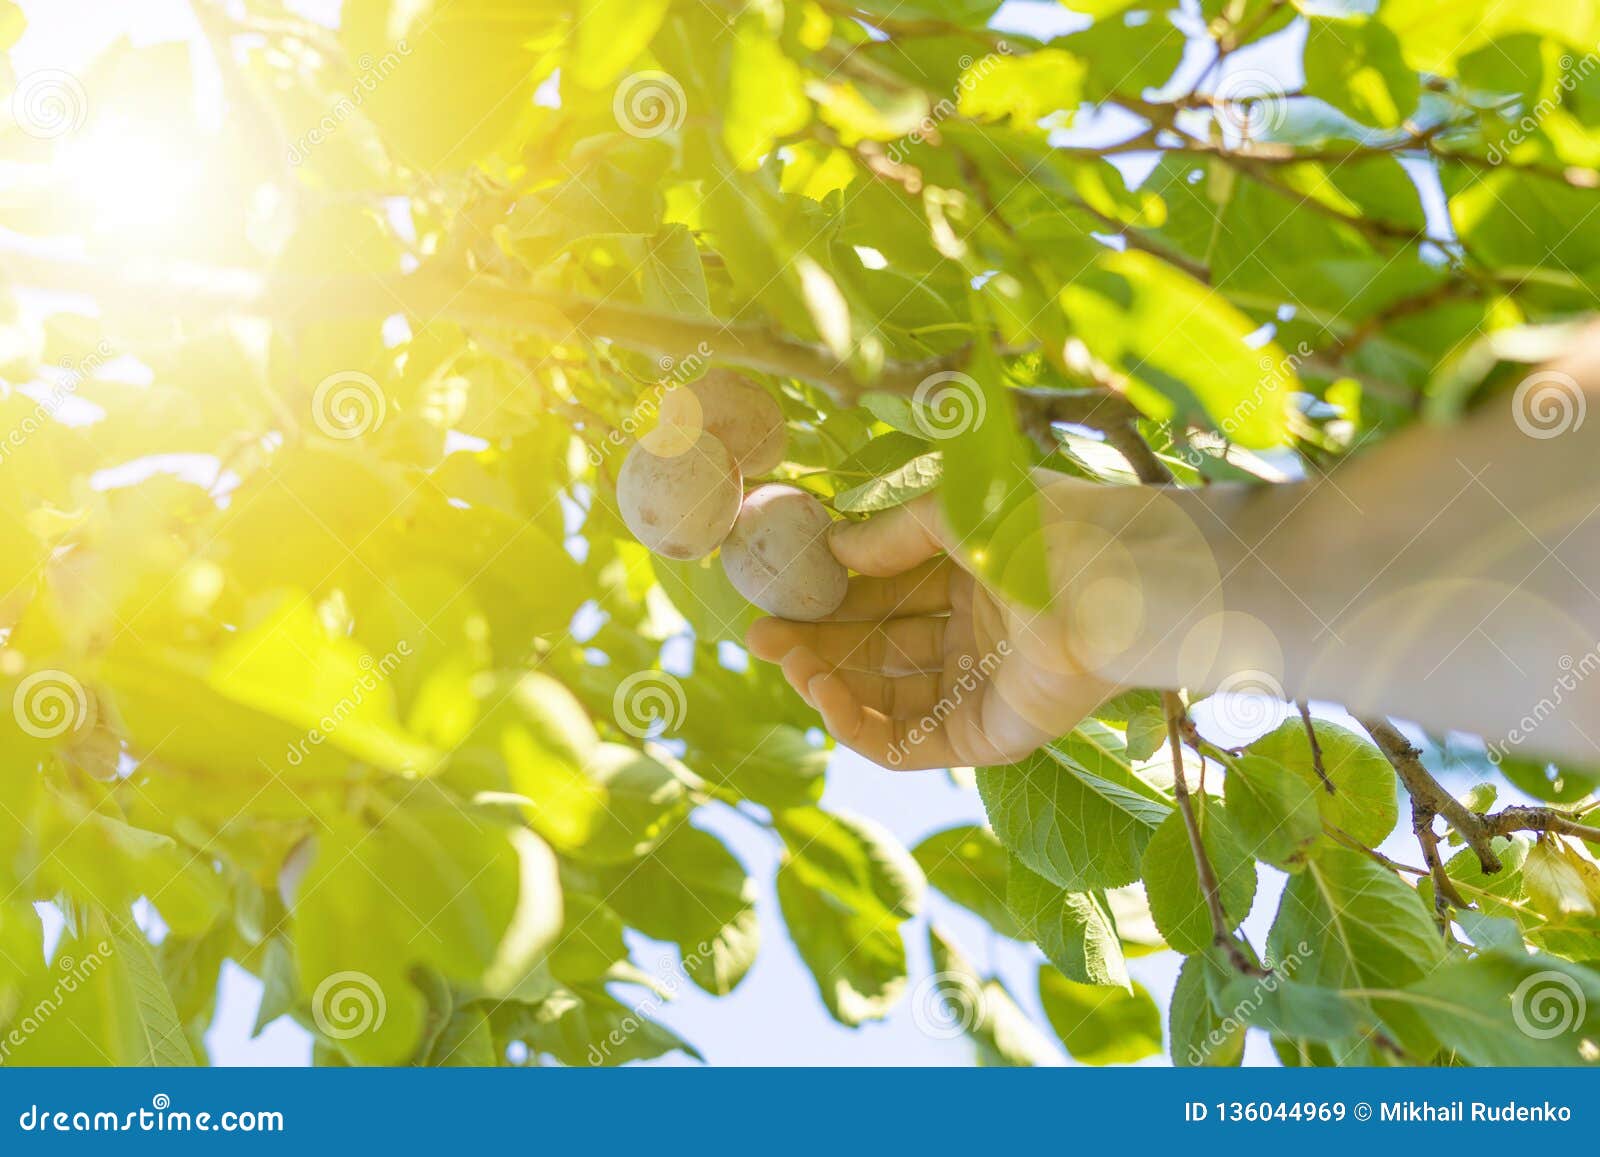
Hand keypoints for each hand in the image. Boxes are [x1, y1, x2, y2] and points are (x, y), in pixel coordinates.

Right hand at [745, 481, 1227, 769]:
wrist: (1109, 582)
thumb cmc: (1042, 529)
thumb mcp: (948, 515)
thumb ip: (887, 538)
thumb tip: (830, 551)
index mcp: (970, 581)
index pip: (883, 598)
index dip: (828, 601)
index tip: (776, 596)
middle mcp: (973, 636)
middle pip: (876, 651)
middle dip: (816, 644)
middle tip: (761, 637)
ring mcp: (979, 690)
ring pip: (884, 699)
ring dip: (829, 683)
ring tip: (789, 662)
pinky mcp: (985, 738)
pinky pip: (907, 742)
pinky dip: (858, 724)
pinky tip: (822, 693)